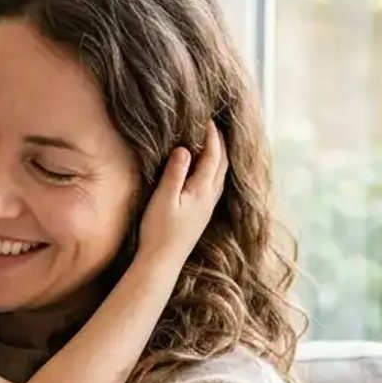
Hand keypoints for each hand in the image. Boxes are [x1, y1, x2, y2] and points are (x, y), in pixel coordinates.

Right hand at [135, 124, 228, 277]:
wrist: (162, 262)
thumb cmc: (159, 231)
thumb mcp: (164, 199)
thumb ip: (175, 173)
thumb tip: (185, 148)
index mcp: (202, 191)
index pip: (213, 157)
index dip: (212, 137)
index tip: (208, 119)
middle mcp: (209, 198)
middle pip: (222, 165)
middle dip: (220, 144)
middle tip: (213, 127)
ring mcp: (207, 208)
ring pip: (220, 176)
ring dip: (219, 158)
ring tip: (213, 145)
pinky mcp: (201, 216)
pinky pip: (214, 186)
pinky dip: (214, 171)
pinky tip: (206, 173)